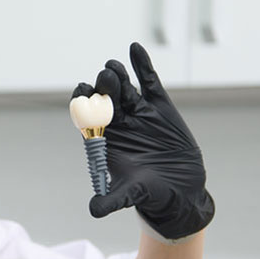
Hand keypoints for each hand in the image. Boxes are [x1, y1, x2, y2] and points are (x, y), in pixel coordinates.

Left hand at [72, 43, 214, 241]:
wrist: (178, 190)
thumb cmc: (147, 193)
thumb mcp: (129, 195)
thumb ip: (111, 199)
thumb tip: (94, 210)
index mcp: (102, 138)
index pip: (87, 116)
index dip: (83, 103)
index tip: (81, 92)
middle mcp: (116, 121)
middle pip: (105, 98)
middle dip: (103, 88)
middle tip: (103, 79)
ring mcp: (137, 112)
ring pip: (124, 88)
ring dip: (118, 75)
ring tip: (113, 66)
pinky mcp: (159, 106)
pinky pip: (149, 82)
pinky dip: (142, 65)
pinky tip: (135, 48)